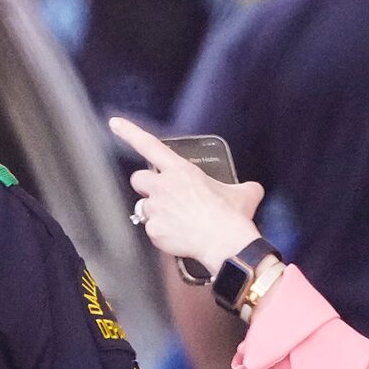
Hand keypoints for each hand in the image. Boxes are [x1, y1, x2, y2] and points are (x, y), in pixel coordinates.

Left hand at [109, 118, 263, 268]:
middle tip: (163, 195)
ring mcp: (156, 210)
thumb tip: (252, 189)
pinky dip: (163, 234)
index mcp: (181, 171)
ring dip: (156, 212)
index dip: (130, 132)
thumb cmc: (232, 217)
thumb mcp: (244, 193)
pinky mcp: (154, 231)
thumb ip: (242, 187)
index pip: (149, 145)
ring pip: (144, 207)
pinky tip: (179, 237)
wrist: (226, 244)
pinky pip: (152, 231)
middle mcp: (163, 187)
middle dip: (146, 186)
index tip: (115, 124)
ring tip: (177, 221)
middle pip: (137, 178)